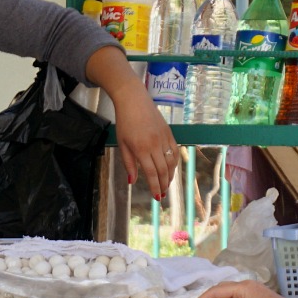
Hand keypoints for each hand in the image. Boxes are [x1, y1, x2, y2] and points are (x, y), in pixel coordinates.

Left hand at [83, 45, 177, 198]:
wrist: (133, 100)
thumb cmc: (124, 122)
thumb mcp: (122, 144)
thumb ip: (128, 164)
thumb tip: (133, 181)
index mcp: (141, 149)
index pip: (152, 174)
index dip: (155, 187)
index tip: (156, 198)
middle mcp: (155, 145)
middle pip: (163, 171)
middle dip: (164, 185)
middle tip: (162, 195)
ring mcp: (164, 139)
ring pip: (171, 163)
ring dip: (170, 176)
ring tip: (166, 185)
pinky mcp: (169, 133)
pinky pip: (175, 152)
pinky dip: (174, 163)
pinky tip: (171, 170)